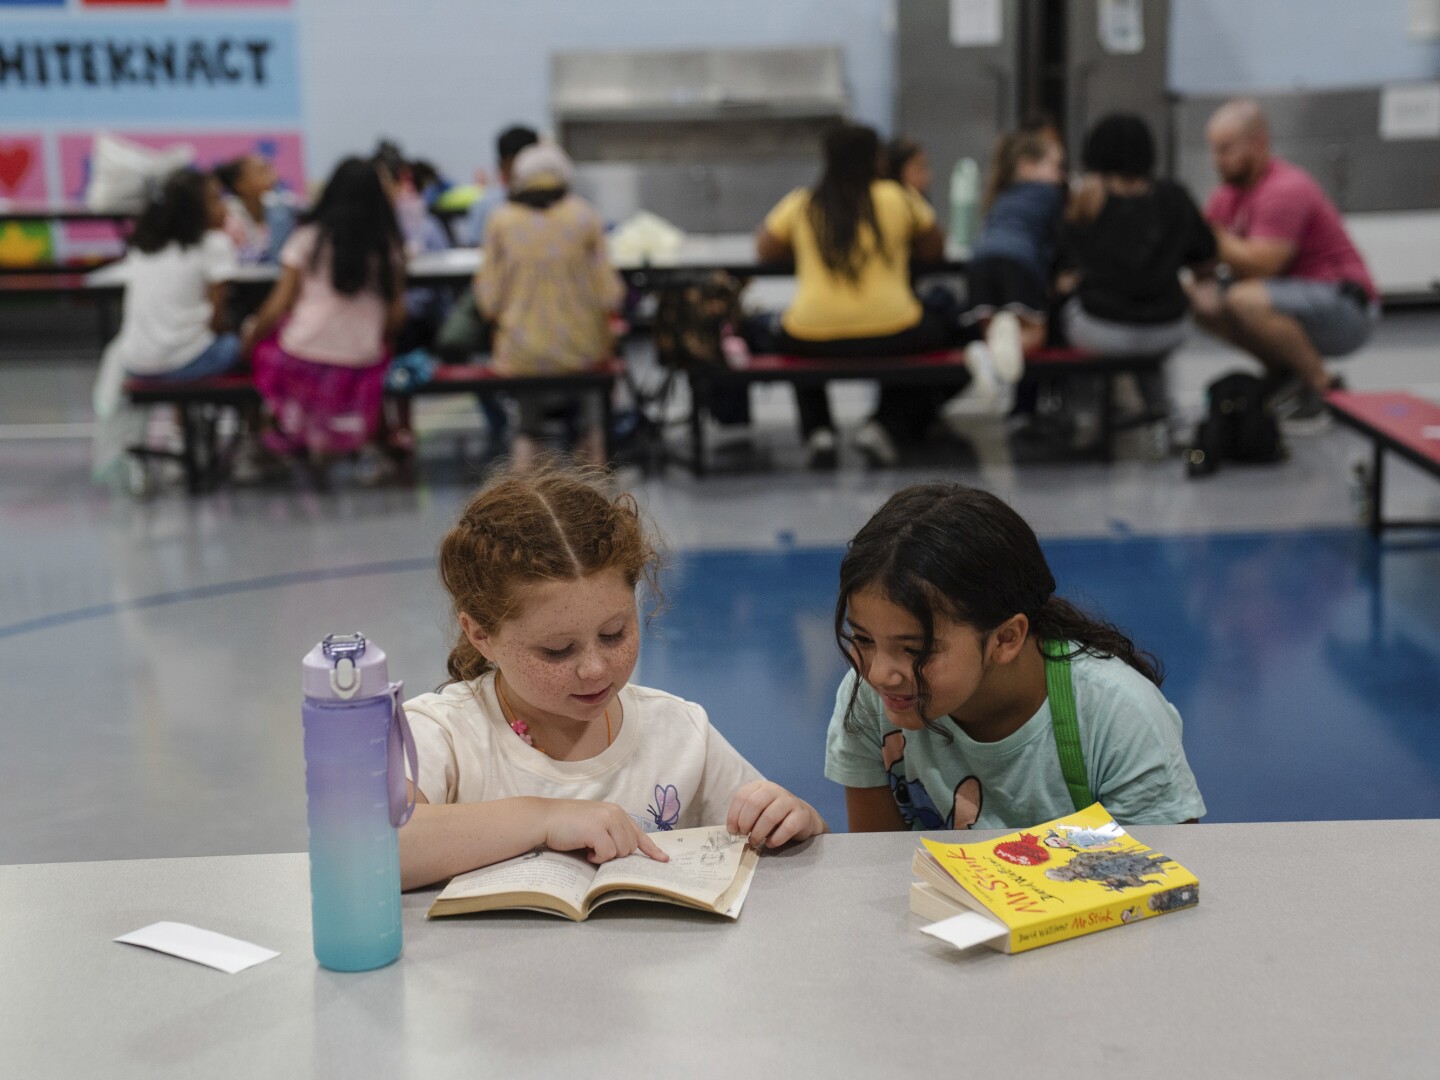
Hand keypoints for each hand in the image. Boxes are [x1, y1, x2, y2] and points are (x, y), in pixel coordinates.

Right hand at [539, 799, 667, 864]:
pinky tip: (584, 850)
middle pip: (630, 847)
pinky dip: (596, 858)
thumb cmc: (566, 825)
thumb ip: (611, 832)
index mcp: (616, 812)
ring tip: (588, 848)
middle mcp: (615, 813)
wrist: (544, 819)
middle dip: (615, 855)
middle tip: (595, 850)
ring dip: (605, 856)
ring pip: (621, 852)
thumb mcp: (594, 824)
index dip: (651, 849)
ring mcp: (607, 820)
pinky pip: (607, 854)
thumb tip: (626, 852)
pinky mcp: (597, 830)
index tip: (663, 860)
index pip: (638, 833)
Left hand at [726, 780, 826, 849]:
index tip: (732, 830)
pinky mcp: (801, 815)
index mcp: (760, 786)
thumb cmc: (773, 815)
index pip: (741, 796)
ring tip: (754, 842)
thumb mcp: (757, 810)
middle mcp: (775, 790)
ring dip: (758, 833)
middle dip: (745, 823)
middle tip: (744, 835)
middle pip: (754, 804)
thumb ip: (744, 815)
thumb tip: (732, 830)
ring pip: (769, 817)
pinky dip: (775, 839)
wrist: (802, 817)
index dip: (733, 815)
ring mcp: (789, 801)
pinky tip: (770, 844)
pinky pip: (787, 828)